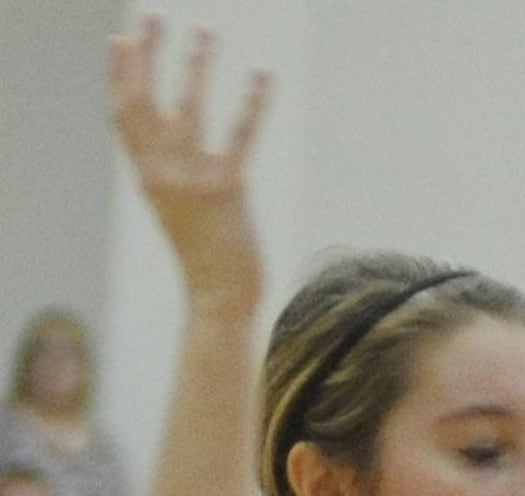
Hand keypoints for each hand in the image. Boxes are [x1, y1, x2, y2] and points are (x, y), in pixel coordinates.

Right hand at [110, 16, 271, 308]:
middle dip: (148, 55)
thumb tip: (169, 146)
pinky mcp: (228, 188)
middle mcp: (164, 173)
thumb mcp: (174, 211)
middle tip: (152, 17)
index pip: (125, 116)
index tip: (122, 41)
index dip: (121, 76)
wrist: (218, 299)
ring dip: (195, 64)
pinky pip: (240, 135)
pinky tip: (263, 75)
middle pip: (145, 101)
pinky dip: (252, 102)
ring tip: (205, 31)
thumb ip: (168, 176)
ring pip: (189, 107)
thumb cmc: (204, 257)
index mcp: (149, 177)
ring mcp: (193, 179)